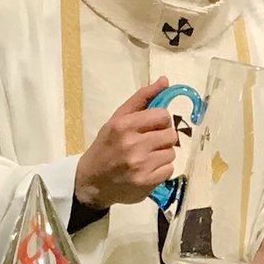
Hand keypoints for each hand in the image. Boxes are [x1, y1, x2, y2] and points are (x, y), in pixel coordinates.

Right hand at [73, 81, 177, 207]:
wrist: (92, 182)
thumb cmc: (106, 146)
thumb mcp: (117, 119)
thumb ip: (141, 98)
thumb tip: (165, 80)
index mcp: (124, 125)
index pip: (162, 115)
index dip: (160, 120)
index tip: (152, 126)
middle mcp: (133, 145)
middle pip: (171, 135)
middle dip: (162, 137)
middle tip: (149, 142)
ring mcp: (141, 166)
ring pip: (171, 153)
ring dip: (162, 154)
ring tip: (146, 157)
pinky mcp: (147, 182)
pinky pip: (169, 170)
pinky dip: (161, 170)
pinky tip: (147, 170)